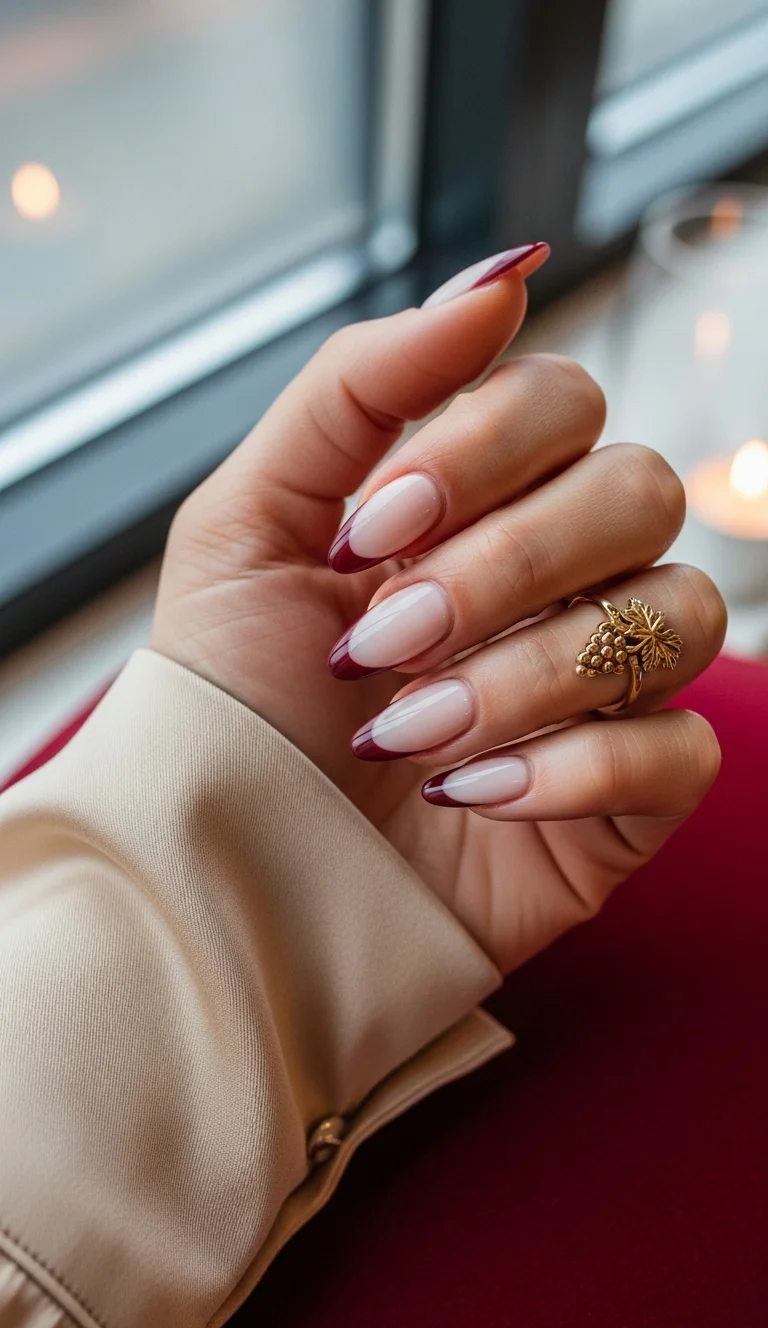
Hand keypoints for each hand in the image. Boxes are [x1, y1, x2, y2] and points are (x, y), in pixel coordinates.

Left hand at [152, 246, 724, 974]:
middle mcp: (558, 576)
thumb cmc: (236, 697)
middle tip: (386, 640)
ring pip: (676, 616)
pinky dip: (572, 771)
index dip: (483, 449)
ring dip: (526, 676)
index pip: (566, 400)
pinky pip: (682, 749)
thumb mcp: (248, 522)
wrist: (230, 866)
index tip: (369, 532)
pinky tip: (470, 796)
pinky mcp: (628, 794)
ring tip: (409, 735)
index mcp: (477, 502)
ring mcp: (605, 683)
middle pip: (639, 492)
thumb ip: (362, 383)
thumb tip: (506, 274)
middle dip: (505, 566)